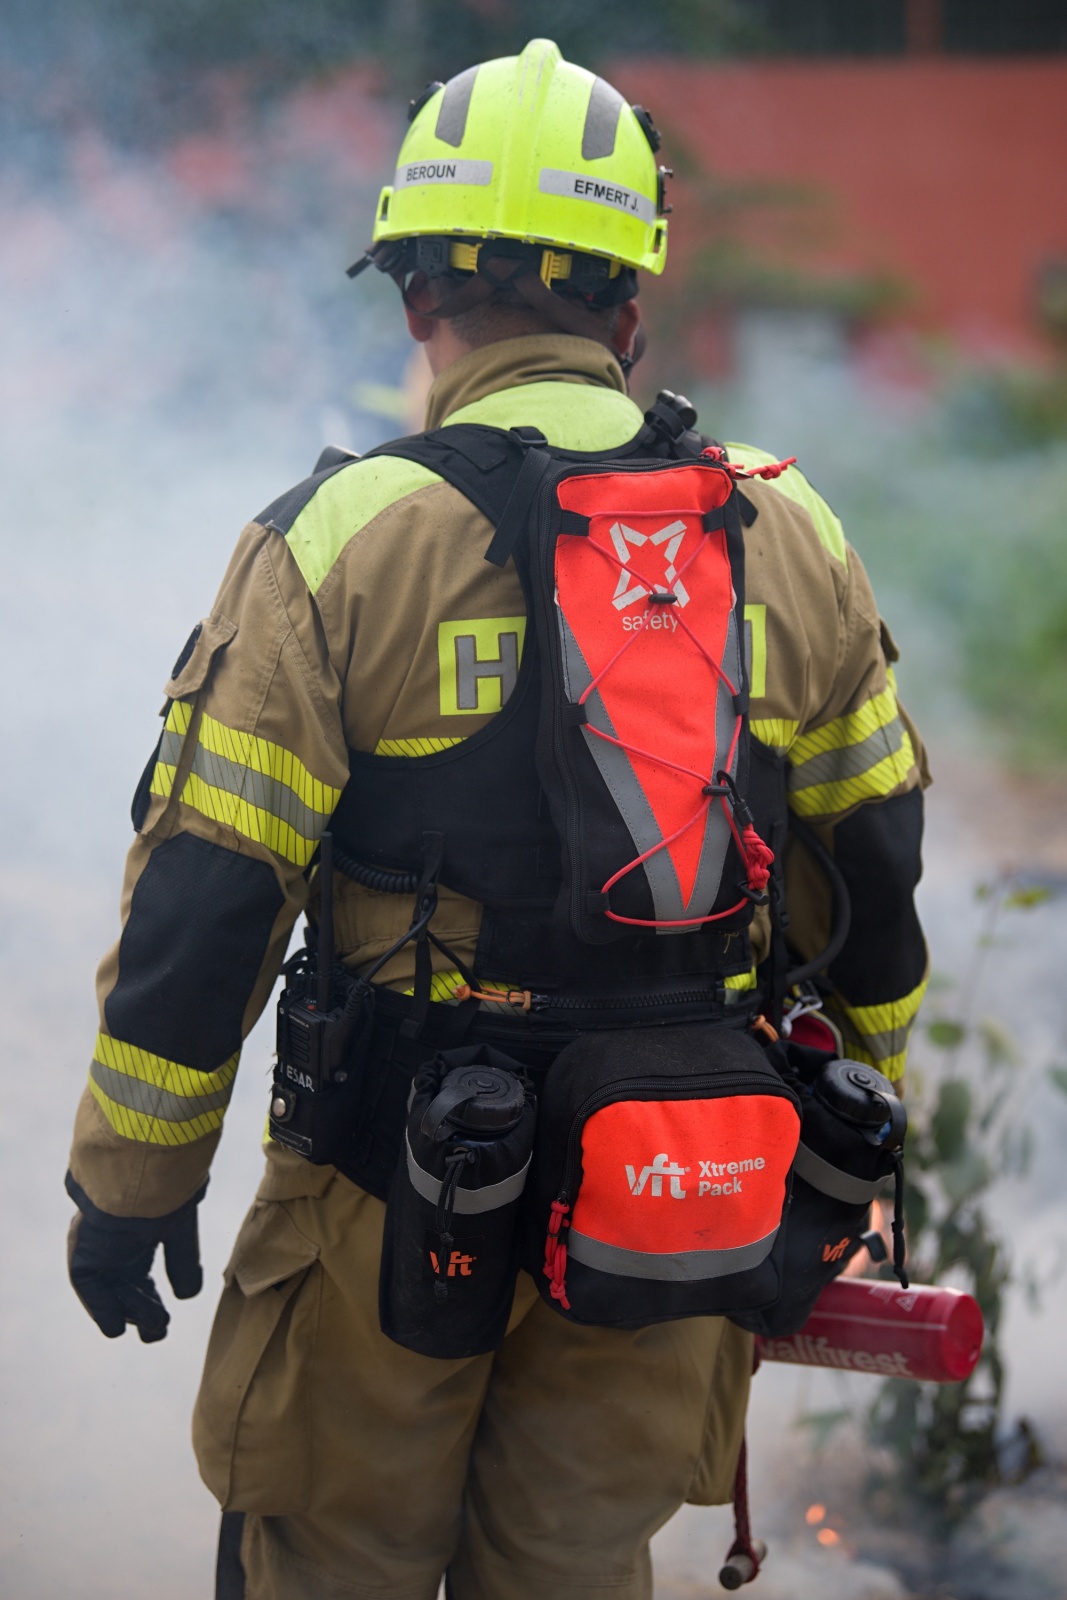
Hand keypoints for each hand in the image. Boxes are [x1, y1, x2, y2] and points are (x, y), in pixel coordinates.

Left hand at [66, 1172, 204, 1342]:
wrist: (141, 1171)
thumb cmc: (164, 1190)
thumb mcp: (178, 1230)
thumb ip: (182, 1262)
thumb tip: (187, 1295)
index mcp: (136, 1230)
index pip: (137, 1269)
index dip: (148, 1295)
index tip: (163, 1313)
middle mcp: (113, 1240)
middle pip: (124, 1283)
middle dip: (142, 1308)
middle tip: (159, 1329)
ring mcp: (97, 1246)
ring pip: (110, 1288)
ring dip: (131, 1311)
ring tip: (155, 1328)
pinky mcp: (83, 1252)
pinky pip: (90, 1288)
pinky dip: (103, 1309)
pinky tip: (117, 1326)